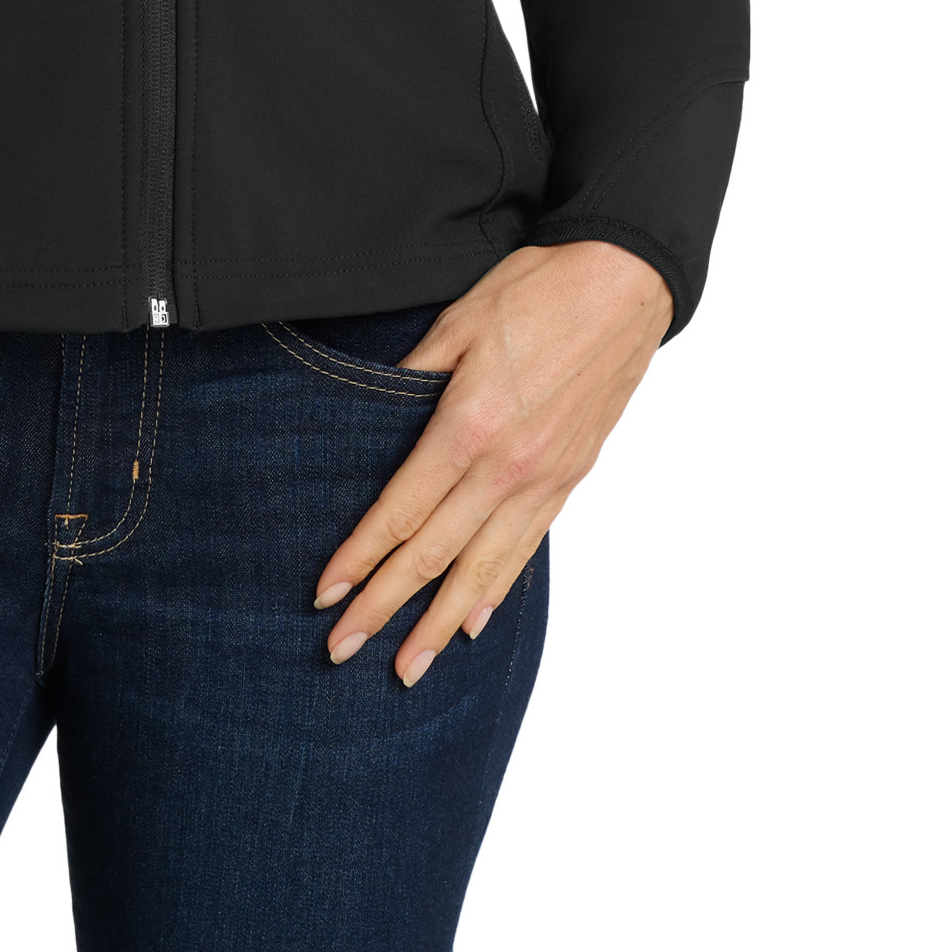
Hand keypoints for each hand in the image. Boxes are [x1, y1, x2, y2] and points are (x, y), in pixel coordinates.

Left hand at [314, 239, 670, 683]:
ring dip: (440, 622)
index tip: (326, 596)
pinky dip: (497, 589)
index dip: (359, 559)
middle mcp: (507, 468)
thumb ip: (413, 372)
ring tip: (408, 668)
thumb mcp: (459, 319)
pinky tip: (475, 622)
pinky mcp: (571, 477)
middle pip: (433, 554)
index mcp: (469, 427)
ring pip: (482, 568)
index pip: (400, 512)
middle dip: (385, 608)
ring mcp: (544, 479)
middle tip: (344, 653)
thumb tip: (373, 411)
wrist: (625, 283)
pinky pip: (526, 547)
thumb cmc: (539, 288)